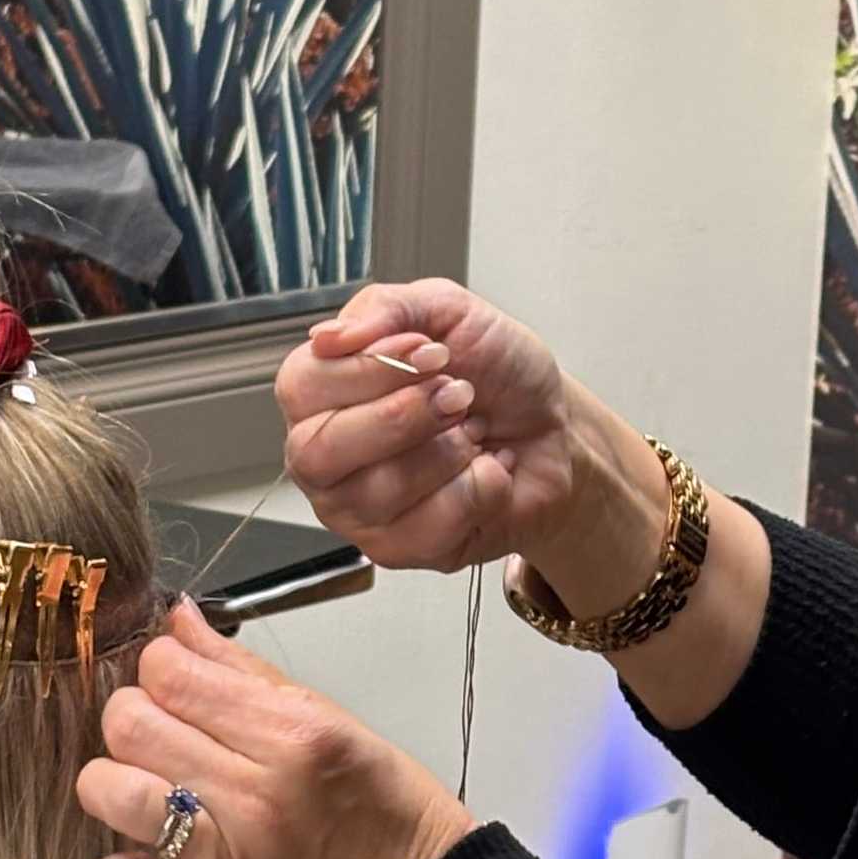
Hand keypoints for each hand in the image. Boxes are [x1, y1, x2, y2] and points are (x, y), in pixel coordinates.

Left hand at [79, 600, 476, 858]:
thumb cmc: (382, 811)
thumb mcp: (333, 722)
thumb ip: (246, 672)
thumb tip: (179, 621)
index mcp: (292, 734)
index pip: (169, 671)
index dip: (163, 669)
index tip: (180, 685)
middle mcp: (255, 792)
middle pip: (129, 722)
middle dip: (137, 718)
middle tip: (165, 738)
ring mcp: (224, 858)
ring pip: (106, 789)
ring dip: (118, 784)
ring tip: (151, 793)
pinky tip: (151, 858)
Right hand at [275, 279, 580, 573]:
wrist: (555, 429)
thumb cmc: (497, 375)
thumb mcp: (449, 312)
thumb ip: (386, 308)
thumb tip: (328, 337)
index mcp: (321, 393)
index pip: (302, 386)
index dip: (370, 369)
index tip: (430, 352)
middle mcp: (325, 455)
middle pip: (319, 452)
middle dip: (404, 417)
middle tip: (458, 395)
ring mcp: (356, 510)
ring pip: (378, 491)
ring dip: (448, 452)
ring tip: (473, 432)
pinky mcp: (398, 550)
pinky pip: (427, 528)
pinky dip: (475, 490)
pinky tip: (483, 472)